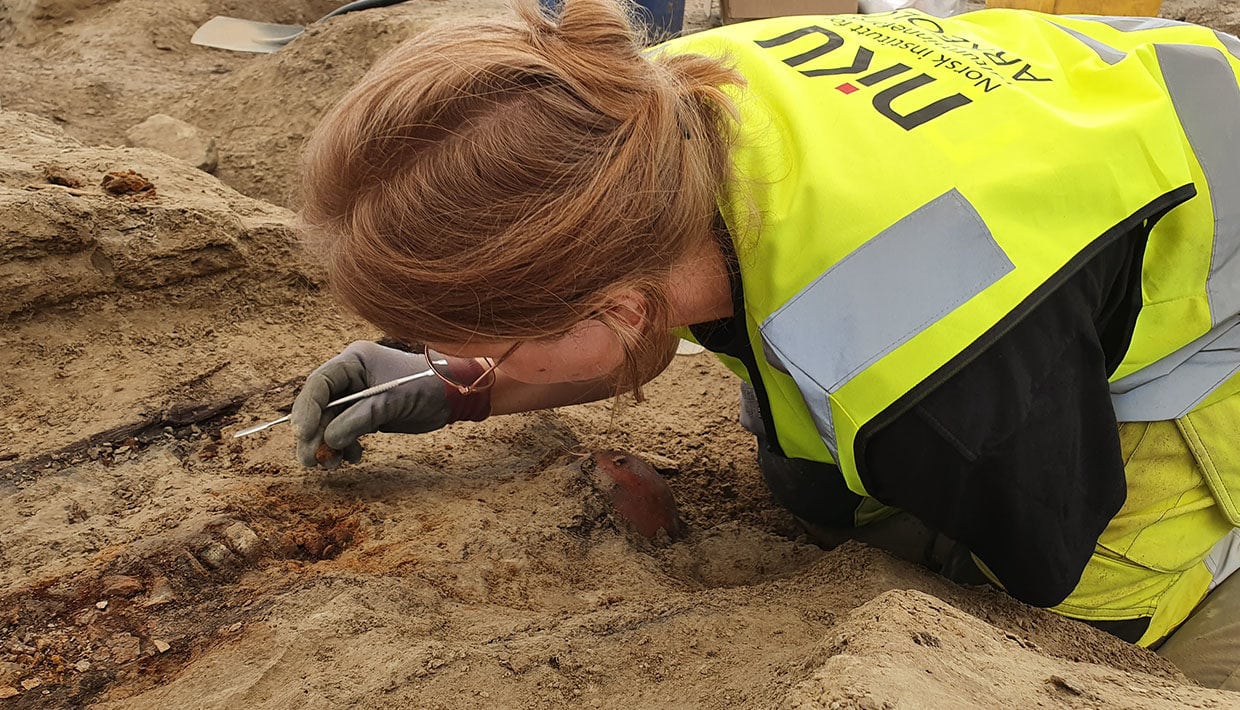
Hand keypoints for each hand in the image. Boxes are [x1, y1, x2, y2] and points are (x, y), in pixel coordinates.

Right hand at [290, 341, 450, 467]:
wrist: (451, 395)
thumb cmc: (424, 387)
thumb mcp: (390, 402)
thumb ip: (358, 420)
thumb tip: (329, 441)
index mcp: (353, 361)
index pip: (319, 383)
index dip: (307, 409)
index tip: (303, 434)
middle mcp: (350, 376)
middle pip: (319, 405)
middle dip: (313, 433)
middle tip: (310, 461)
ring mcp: (356, 395)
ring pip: (329, 422)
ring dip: (328, 445)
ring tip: (332, 464)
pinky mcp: (364, 413)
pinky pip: (344, 431)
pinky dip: (345, 446)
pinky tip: (355, 457)